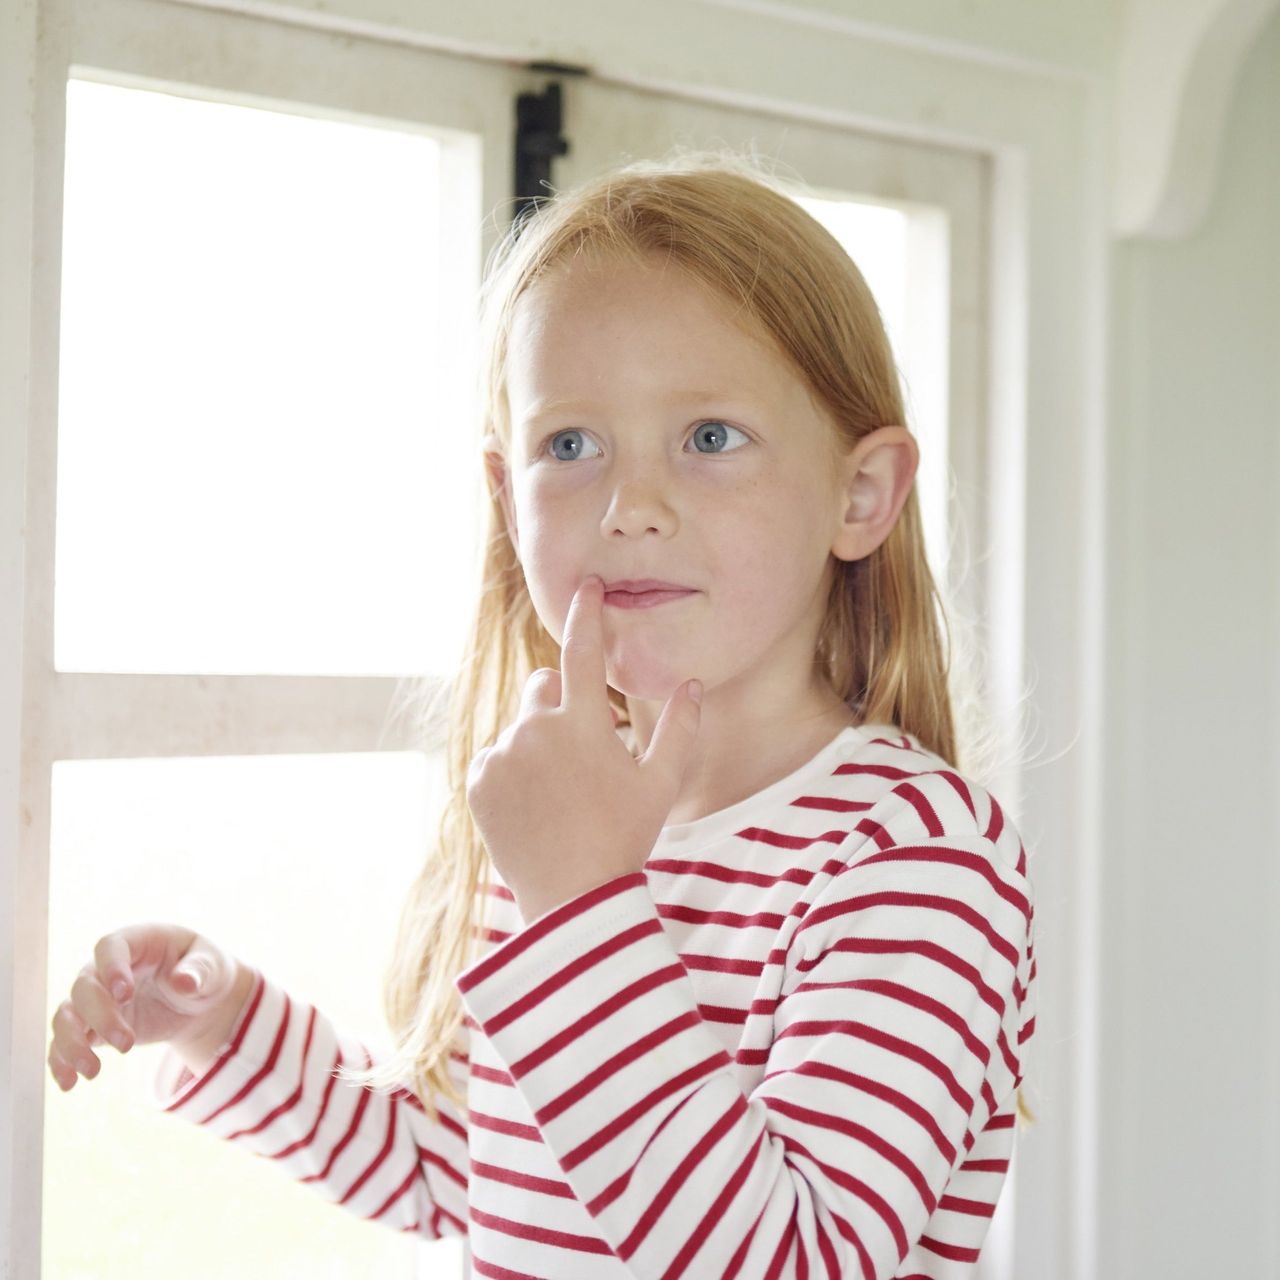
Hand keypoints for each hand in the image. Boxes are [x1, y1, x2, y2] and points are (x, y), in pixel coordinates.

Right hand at [47, 924, 246, 1091]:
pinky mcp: (92, 1026)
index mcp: (138, 942)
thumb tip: (183, 982)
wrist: (198, 1001)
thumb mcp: (213, 966)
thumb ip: (200, 970)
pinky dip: (61, 1061)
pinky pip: (66, 1040)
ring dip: (73, 1043)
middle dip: (100, 1016)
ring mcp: (97, 998)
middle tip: (127, 1044)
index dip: (111, 968)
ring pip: (67, 1014)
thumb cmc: (206, 971)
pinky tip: (68, 1083)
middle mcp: (107, 968)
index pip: (110, 947)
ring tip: (93, 1071)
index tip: (124, 994)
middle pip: (85, 986)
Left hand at [465, 575, 702, 922]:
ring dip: (538, 741)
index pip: (582, 650)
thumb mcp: (661, 785)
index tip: (587, 585)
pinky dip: (512, 770)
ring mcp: (502, 755)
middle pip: (545, 684)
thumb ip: (679, 729)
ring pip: (520, 725)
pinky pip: (496, 756)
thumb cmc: (624, 838)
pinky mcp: (479, 781)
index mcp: (582, 724)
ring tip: (560, 791)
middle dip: (562, 702)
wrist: (571, 899)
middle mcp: (535, 729)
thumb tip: (692, 685)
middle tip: (584, 746)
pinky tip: (535, 805)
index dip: (587, 613)